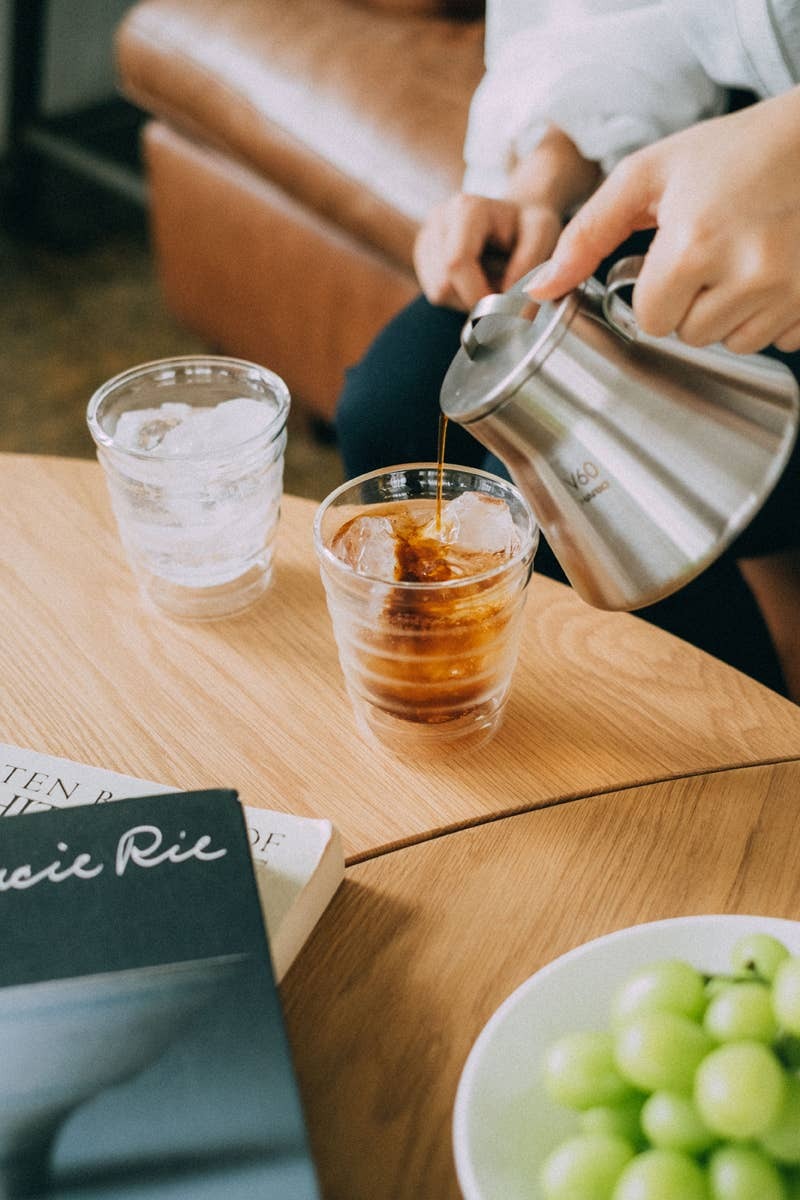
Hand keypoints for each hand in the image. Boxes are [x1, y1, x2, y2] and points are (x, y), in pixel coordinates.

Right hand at [413, 192, 561, 310]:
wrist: (516, 217)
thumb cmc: (529, 225)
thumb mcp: (543, 234)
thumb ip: (530, 262)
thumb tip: (505, 295)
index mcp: (466, 209)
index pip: (456, 263)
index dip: (477, 294)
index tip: (502, 308)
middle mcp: (438, 219)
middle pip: (444, 283)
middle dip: (474, 298)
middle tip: (502, 290)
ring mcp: (426, 237)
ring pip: (438, 292)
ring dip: (467, 298)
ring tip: (490, 280)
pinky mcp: (422, 256)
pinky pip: (435, 293)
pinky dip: (458, 297)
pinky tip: (475, 280)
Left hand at [527, 89, 799, 353]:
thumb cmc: (731, 152)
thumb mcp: (648, 175)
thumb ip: (587, 234)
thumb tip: (539, 290)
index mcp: (695, 243)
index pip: (651, 320)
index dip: (655, 293)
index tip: (672, 259)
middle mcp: (747, 273)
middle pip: (690, 335)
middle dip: (691, 303)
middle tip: (710, 253)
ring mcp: (790, 290)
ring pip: (733, 343)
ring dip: (729, 313)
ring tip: (740, 260)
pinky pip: (779, 340)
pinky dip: (771, 314)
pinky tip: (773, 270)